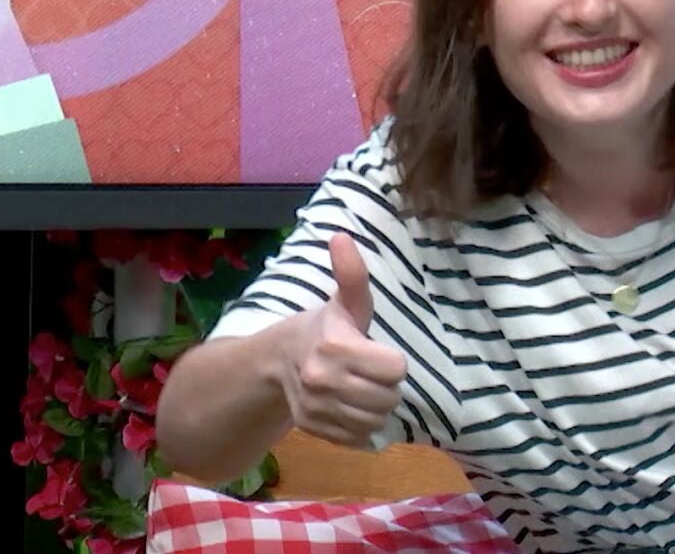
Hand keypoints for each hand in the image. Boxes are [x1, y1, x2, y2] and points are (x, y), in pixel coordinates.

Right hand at [276, 235, 405, 447]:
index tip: (378, 352)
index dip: (392, 361)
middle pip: (387, 397)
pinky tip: (352, 407)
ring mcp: (316, 409)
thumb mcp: (344, 302)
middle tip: (372, 372)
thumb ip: (351, 274)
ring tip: (364, 389)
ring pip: (375, 421)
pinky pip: (359, 439)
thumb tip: (341, 236)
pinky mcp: (314, 430)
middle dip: (386, 385)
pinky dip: (362, 427)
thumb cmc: (324, 327)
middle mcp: (322, 381)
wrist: (279, 360)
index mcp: (335, 347)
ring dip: (377, 407)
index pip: (395, 369)